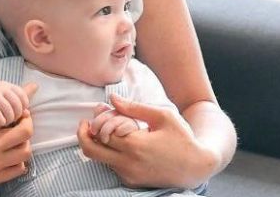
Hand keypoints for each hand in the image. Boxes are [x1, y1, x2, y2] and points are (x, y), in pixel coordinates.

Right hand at [0, 79, 33, 190]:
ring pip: (25, 151)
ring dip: (25, 139)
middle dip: (27, 119)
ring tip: (17, 132)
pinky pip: (19, 169)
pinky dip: (20, 159)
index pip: (9, 113)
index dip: (18, 105)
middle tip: (21, 115)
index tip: (21, 101)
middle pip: (24, 132)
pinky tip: (11, 150)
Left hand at [77, 94, 218, 188]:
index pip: (100, 132)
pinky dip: (110, 154)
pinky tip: (121, 144)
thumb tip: (112, 98)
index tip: (98, 111)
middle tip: (85, 124)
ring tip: (108, 131)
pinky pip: (112, 167)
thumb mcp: (162, 116)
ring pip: (100, 159)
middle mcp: (129, 164)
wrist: (197, 167)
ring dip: (98, 144)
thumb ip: (134, 107)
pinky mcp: (132, 182)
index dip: (96, 120)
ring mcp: (129, 175)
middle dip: (83, 135)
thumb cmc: (182, 138)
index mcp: (135, 145)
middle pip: (90, 150)